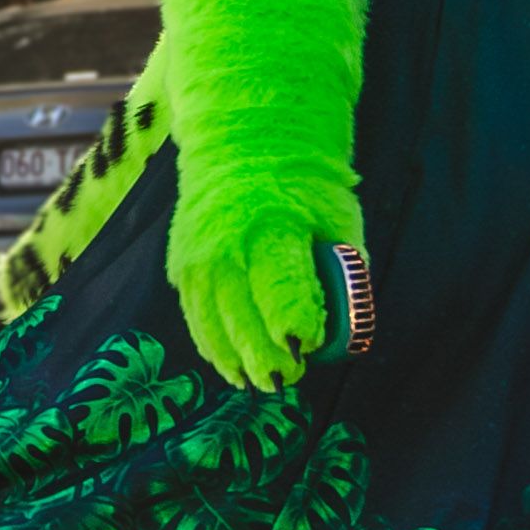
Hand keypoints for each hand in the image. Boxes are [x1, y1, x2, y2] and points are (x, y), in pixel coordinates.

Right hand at [166, 153, 361, 394]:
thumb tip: (348, 330)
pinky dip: (212, 346)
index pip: (283, 292)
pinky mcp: (181, 267)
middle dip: (265, 359)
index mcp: (272, 229)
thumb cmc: (305, 189)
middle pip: (242, 320)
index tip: (307, 348)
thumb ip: (347, 274)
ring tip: (259, 383)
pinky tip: (231, 366)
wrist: (243, 146)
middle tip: (288, 380)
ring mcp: (197, 258)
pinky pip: (195, 318)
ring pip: (212, 326)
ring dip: (236, 361)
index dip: (296, 328)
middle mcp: (226, 247)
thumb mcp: (339, 220)